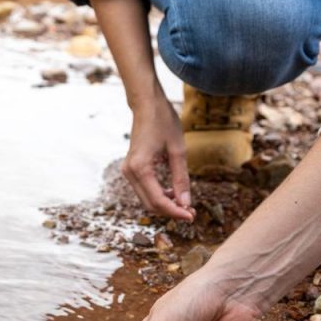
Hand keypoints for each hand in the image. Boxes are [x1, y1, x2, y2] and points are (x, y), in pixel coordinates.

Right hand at [123, 97, 194, 220]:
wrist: (147, 105)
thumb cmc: (163, 122)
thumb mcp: (178, 150)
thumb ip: (181, 178)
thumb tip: (186, 203)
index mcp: (141, 168)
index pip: (158, 200)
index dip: (175, 211)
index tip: (192, 216)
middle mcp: (130, 172)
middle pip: (150, 204)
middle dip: (170, 211)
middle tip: (191, 212)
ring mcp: (128, 171)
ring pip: (146, 199)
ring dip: (165, 204)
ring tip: (184, 202)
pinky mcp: (131, 169)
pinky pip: (144, 190)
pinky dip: (158, 195)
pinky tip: (173, 192)